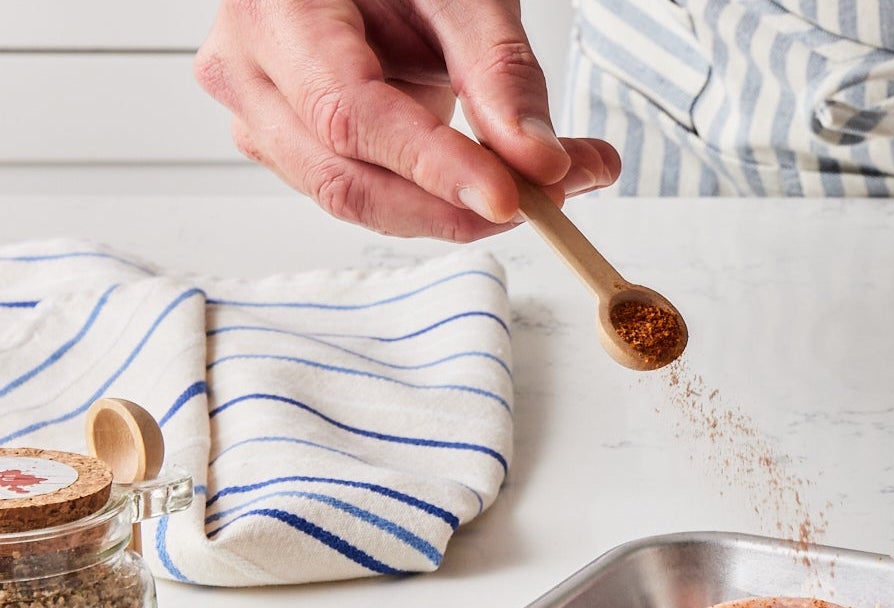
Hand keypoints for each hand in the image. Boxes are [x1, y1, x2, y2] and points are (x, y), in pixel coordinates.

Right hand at [195, 0, 622, 240]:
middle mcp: (248, 69)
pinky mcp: (292, 145)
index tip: (509, 197)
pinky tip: (499, 179)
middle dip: (454, 206)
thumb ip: (498, 71)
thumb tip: (538, 161)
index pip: (348, 112)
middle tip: (553, 198)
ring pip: (355, 198)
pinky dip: (437, 200)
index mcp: (275, 9)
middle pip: (344, 177)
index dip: (431, 165)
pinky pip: (365, 193)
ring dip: (455, 210)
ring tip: (546, 183)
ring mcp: (260, 115)